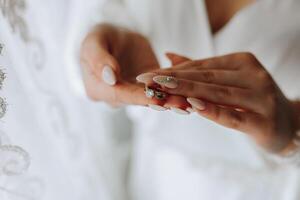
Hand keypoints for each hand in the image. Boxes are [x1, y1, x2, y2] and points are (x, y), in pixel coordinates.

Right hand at [80, 24, 188, 108]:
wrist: (114, 37)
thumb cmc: (100, 38)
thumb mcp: (93, 42)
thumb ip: (98, 59)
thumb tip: (110, 78)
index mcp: (98, 89)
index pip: (119, 95)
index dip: (138, 97)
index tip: (156, 99)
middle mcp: (116, 96)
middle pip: (139, 100)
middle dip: (162, 102)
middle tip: (182, 105)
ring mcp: (132, 93)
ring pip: (152, 98)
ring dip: (171, 101)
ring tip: (190, 103)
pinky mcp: (147, 87)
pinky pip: (161, 89)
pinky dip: (174, 92)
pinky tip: (190, 96)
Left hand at [138, 52, 298, 152]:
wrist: (288, 125)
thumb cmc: (251, 101)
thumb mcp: (228, 81)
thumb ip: (199, 69)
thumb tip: (168, 55)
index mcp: (242, 61)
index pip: (201, 66)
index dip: (172, 70)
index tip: (148, 74)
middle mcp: (253, 74)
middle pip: (206, 77)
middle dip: (172, 79)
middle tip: (146, 81)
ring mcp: (261, 97)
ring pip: (217, 93)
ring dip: (186, 92)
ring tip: (160, 90)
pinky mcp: (264, 121)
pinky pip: (234, 116)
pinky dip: (213, 111)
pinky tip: (192, 106)